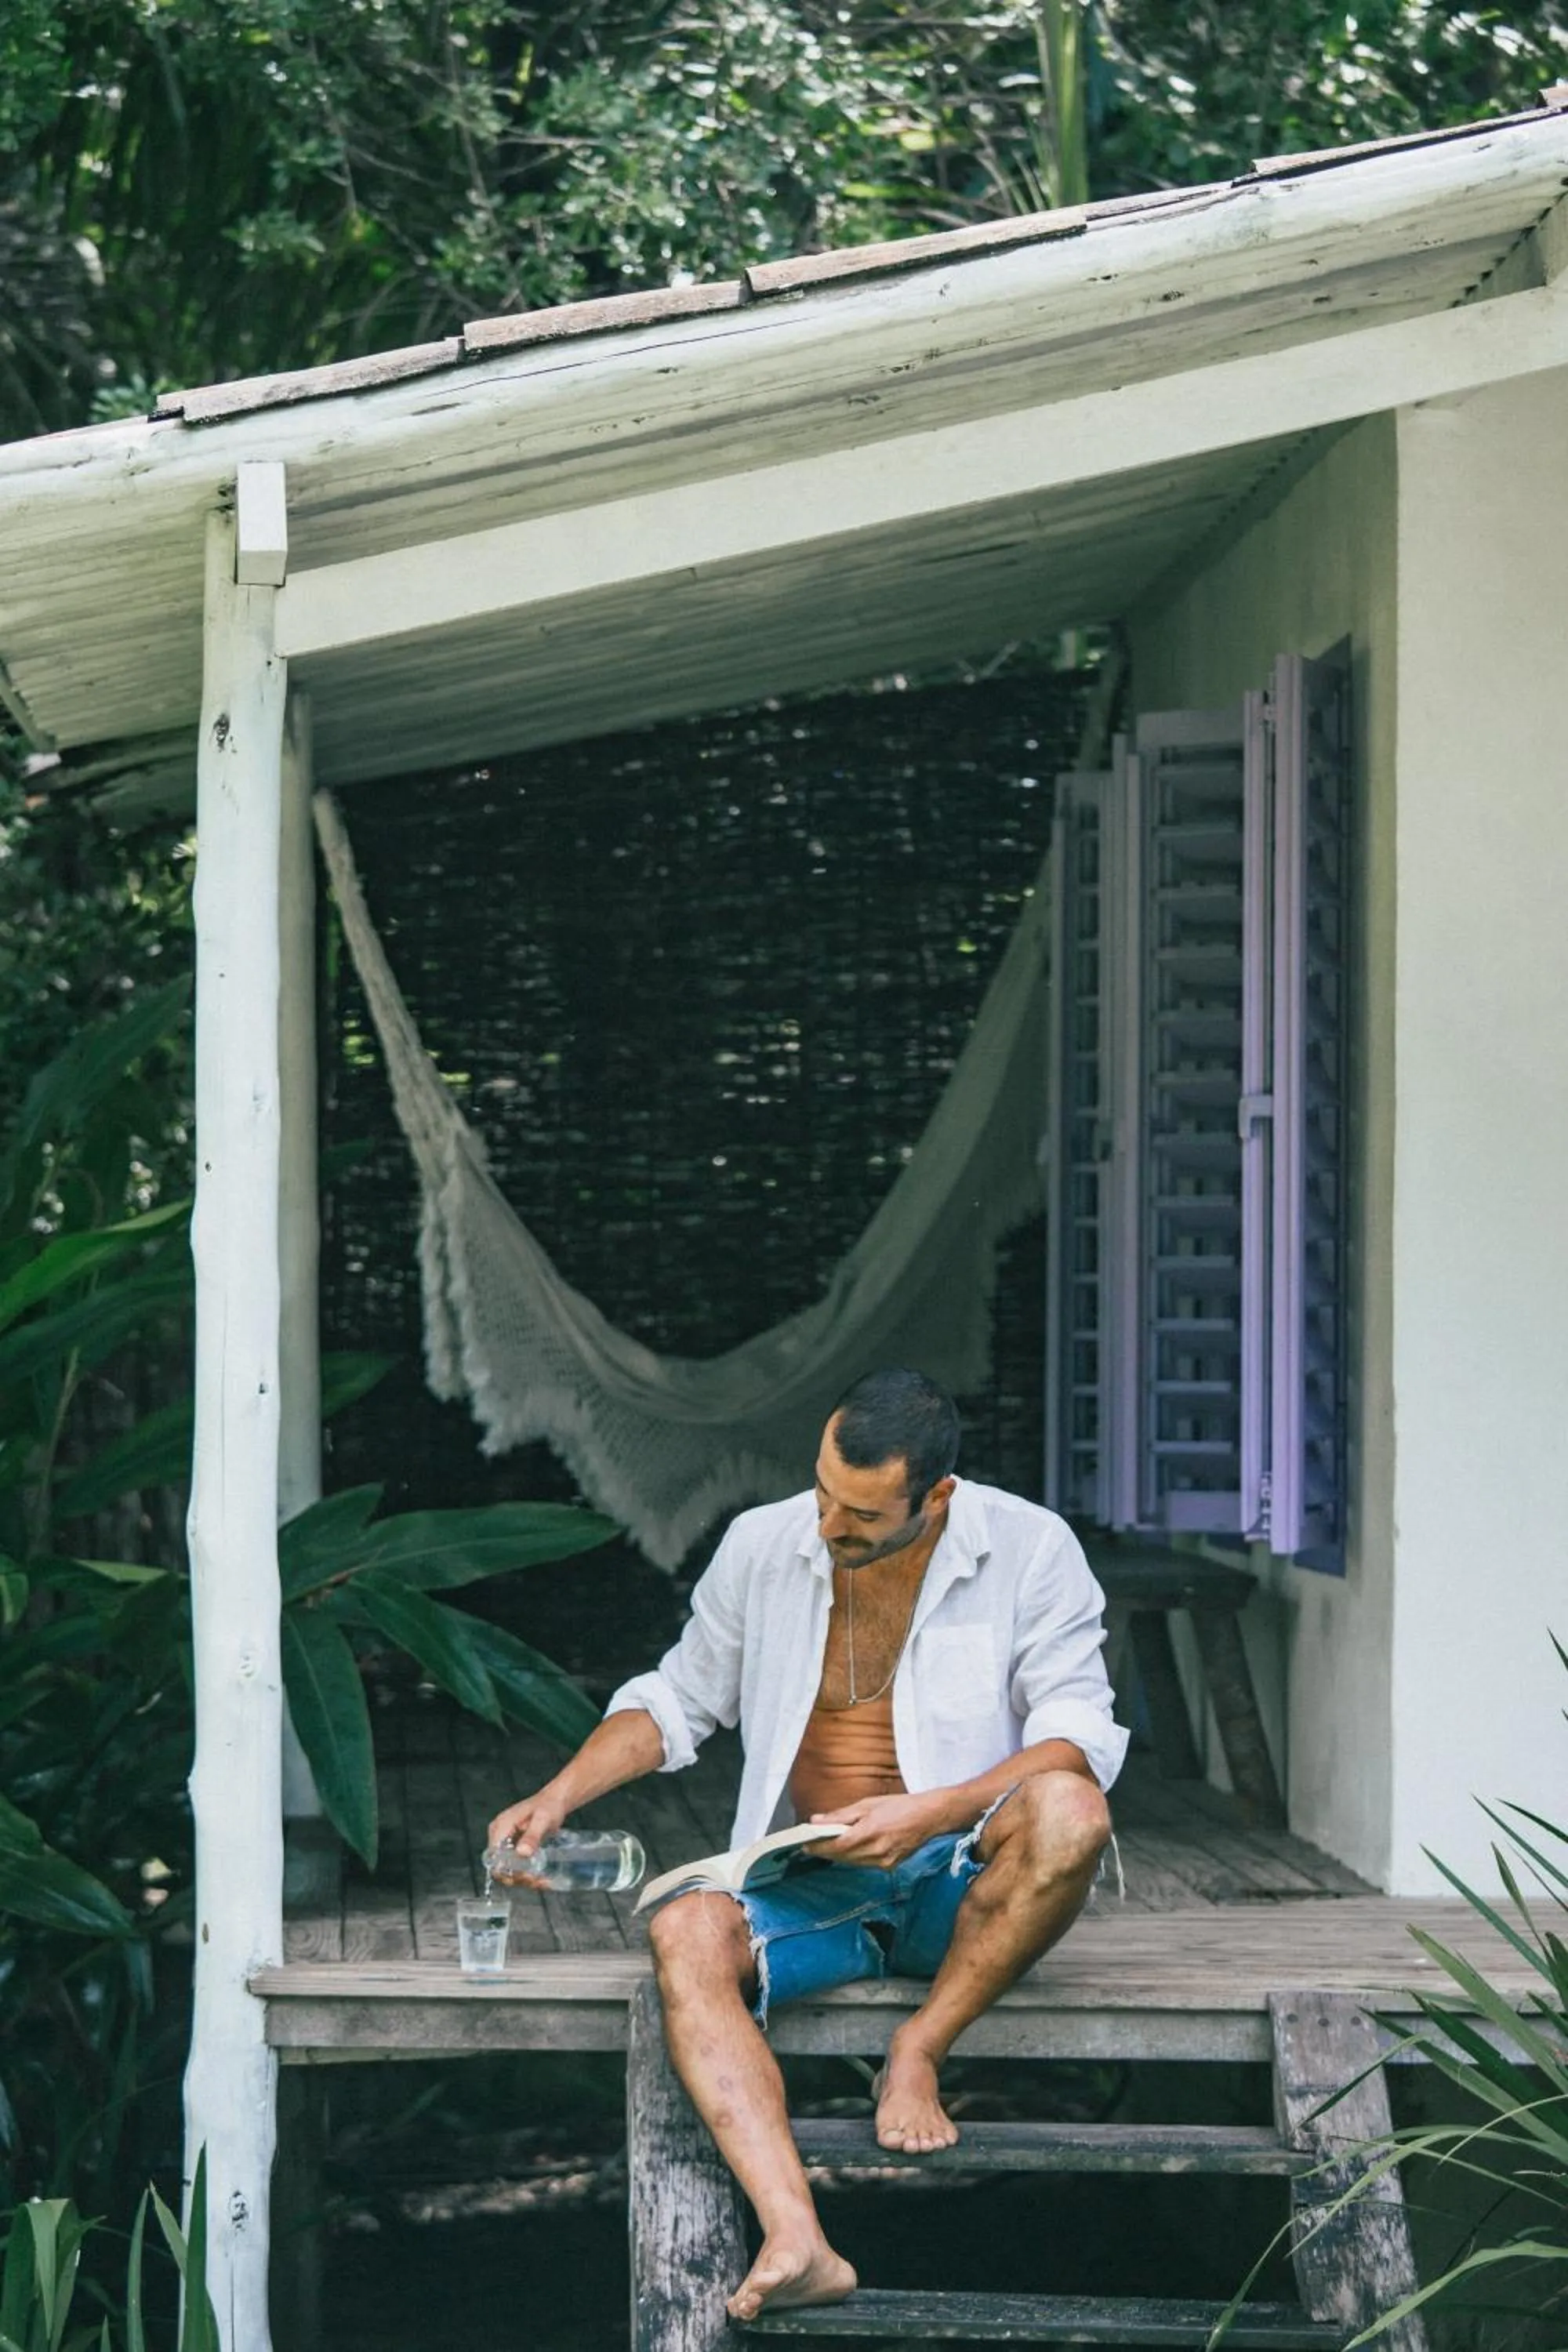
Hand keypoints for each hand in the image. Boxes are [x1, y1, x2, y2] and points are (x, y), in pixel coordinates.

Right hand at [486, 1789, 567, 1884]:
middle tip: (536, 1880)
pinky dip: (526, 1873)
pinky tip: (540, 1877)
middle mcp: (499, 1835)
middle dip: (517, 1877)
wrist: (555, 1801)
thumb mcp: (543, 1820)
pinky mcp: (513, 1846)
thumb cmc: (549, 1806)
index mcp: (501, 1827)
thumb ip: (532, 1835)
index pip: (493, 1857)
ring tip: (542, 1881)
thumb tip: (522, 1853)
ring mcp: (505, 1841)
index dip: (506, 1871)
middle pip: (500, 1865)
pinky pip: (515, 1865)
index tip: (525, 1876)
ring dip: (523, 1878)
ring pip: (508, 1868)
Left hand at [808, 1792, 948, 1868]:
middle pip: (843, 1856)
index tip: (805, 1844)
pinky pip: (864, 1864)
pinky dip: (853, 1857)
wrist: (929, 1817)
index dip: (819, 1847)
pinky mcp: (889, 1867)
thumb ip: (840, 1815)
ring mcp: (884, 1862)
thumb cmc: (899, 1806)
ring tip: (827, 1846)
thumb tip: (816, 1820)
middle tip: (812, 1844)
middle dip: (826, 1851)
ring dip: (838, 1855)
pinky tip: (849, 1849)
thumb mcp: (867, 1804)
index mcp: (871, 1831)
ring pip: (852, 1863)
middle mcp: (877, 1851)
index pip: (838, 1845)